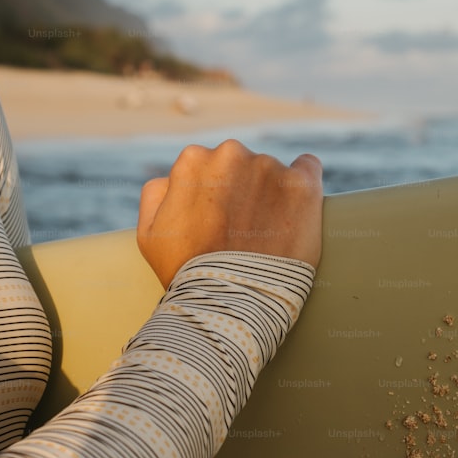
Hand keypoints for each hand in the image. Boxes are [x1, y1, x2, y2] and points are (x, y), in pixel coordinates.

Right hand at [137, 139, 322, 287]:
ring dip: (271, 194)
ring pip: (272, 172)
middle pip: (241, 165)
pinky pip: (308, 169)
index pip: (209, 166)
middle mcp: (231, 154)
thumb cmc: (186, 272)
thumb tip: (175, 176)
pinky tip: (297, 208)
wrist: (230, 303)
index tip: (219, 220)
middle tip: (243, 229)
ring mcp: (269, 168)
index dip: (214, 195)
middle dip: (243, 190)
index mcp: (194, 160)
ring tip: (267, 233)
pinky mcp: (302, 185)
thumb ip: (157, 191)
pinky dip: (303, 183)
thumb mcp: (149, 232)